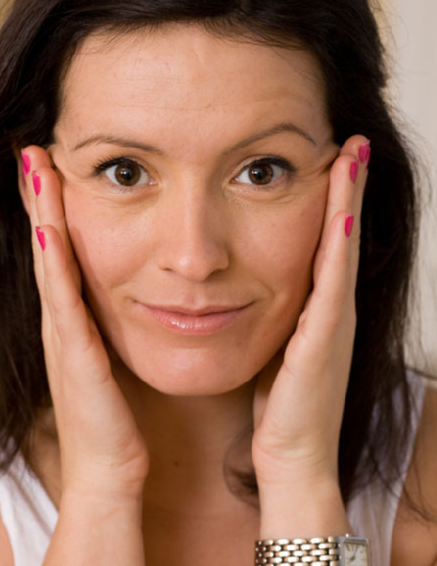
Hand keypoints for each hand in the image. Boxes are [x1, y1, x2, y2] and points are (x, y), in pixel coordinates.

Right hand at [21, 145, 148, 502]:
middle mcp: (61, 321)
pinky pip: (64, 304)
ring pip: (50, 263)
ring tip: (35, 167)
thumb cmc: (115, 419)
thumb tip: (137, 292)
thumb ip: (113, 326)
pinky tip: (51, 230)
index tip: (53, 165)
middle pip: (48, 246)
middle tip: (34, 149)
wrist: (108, 474)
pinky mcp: (75, 358)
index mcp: (74, 320)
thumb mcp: (112, 360)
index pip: (61, 252)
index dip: (53, 207)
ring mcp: (63, 337)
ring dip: (42, 213)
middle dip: (40, 197)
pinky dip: (55, 265)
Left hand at [252, 135, 369, 489]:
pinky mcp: (323, 345)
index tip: (334, 156)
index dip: (335, 197)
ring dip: (349, 202)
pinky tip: (340, 218)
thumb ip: (275, 311)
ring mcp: (333, 324)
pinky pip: (331, 290)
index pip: (328, 239)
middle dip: (349, 186)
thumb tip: (247, 282)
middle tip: (353, 141)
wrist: (294, 457)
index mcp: (318, 306)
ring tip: (352, 157)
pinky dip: (337, 252)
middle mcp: (333, 308)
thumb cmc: (280, 403)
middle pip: (342, 234)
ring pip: (341, 251)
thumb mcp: (277, 344)